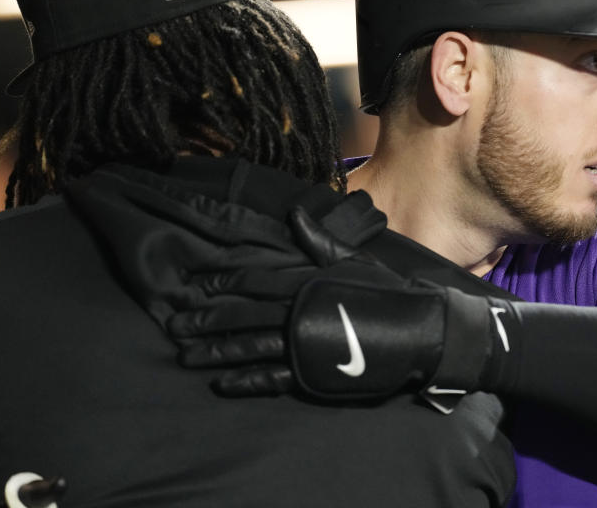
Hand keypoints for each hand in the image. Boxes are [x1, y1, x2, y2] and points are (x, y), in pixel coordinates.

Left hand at [170, 208, 511, 399]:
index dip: (222, 281)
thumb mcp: (355, 258)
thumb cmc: (389, 291)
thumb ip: (319, 240)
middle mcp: (298, 309)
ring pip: (248, 346)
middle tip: (175, 324)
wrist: (421, 330)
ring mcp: (304, 343)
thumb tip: (294, 213)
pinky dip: (244, 381)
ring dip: (215, 350)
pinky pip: (272, 378)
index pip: (254, 278)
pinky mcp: (314, 372)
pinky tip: (221, 384)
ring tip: (186, 354)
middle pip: (241, 314)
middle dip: (205, 319)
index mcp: (306, 279)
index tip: (195, 285)